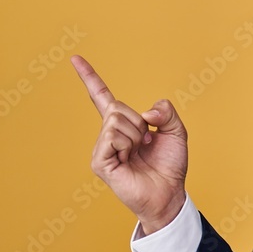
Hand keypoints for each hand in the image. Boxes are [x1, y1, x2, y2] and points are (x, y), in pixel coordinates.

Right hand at [71, 55, 187, 233]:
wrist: (169, 193)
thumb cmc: (170, 165)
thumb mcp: (177, 131)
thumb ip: (167, 112)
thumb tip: (148, 111)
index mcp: (122, 125)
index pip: (102, 96)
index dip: (90, 77)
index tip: (75, 58)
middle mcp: (108, 134)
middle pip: (117, 107)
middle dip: (139, 121)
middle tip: (146, 141)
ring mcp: (101, 148)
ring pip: (116, 121)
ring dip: (135, 135)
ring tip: (138, 152)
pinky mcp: (99, 162)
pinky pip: (112, 137)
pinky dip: (127, 144)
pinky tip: (129, 159)